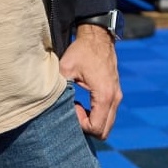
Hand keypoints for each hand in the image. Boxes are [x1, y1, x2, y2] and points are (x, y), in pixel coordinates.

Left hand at [59, 24, 121, 139]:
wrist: (97, 35)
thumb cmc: (82, 50)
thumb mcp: (66, 67)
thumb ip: (60, 87)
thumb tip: (50, 102)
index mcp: (104, 95)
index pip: (96, 128)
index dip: (81, 124)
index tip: (72, 106)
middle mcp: (114, 98)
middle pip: (104, 132)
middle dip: (87, 127)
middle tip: (74, 111)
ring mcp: (117, 96)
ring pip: (107, 124)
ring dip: (92, 121)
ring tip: (78, 106)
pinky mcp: (115, 93)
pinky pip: (108, 114)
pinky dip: (97, 115)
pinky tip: (84, 103)